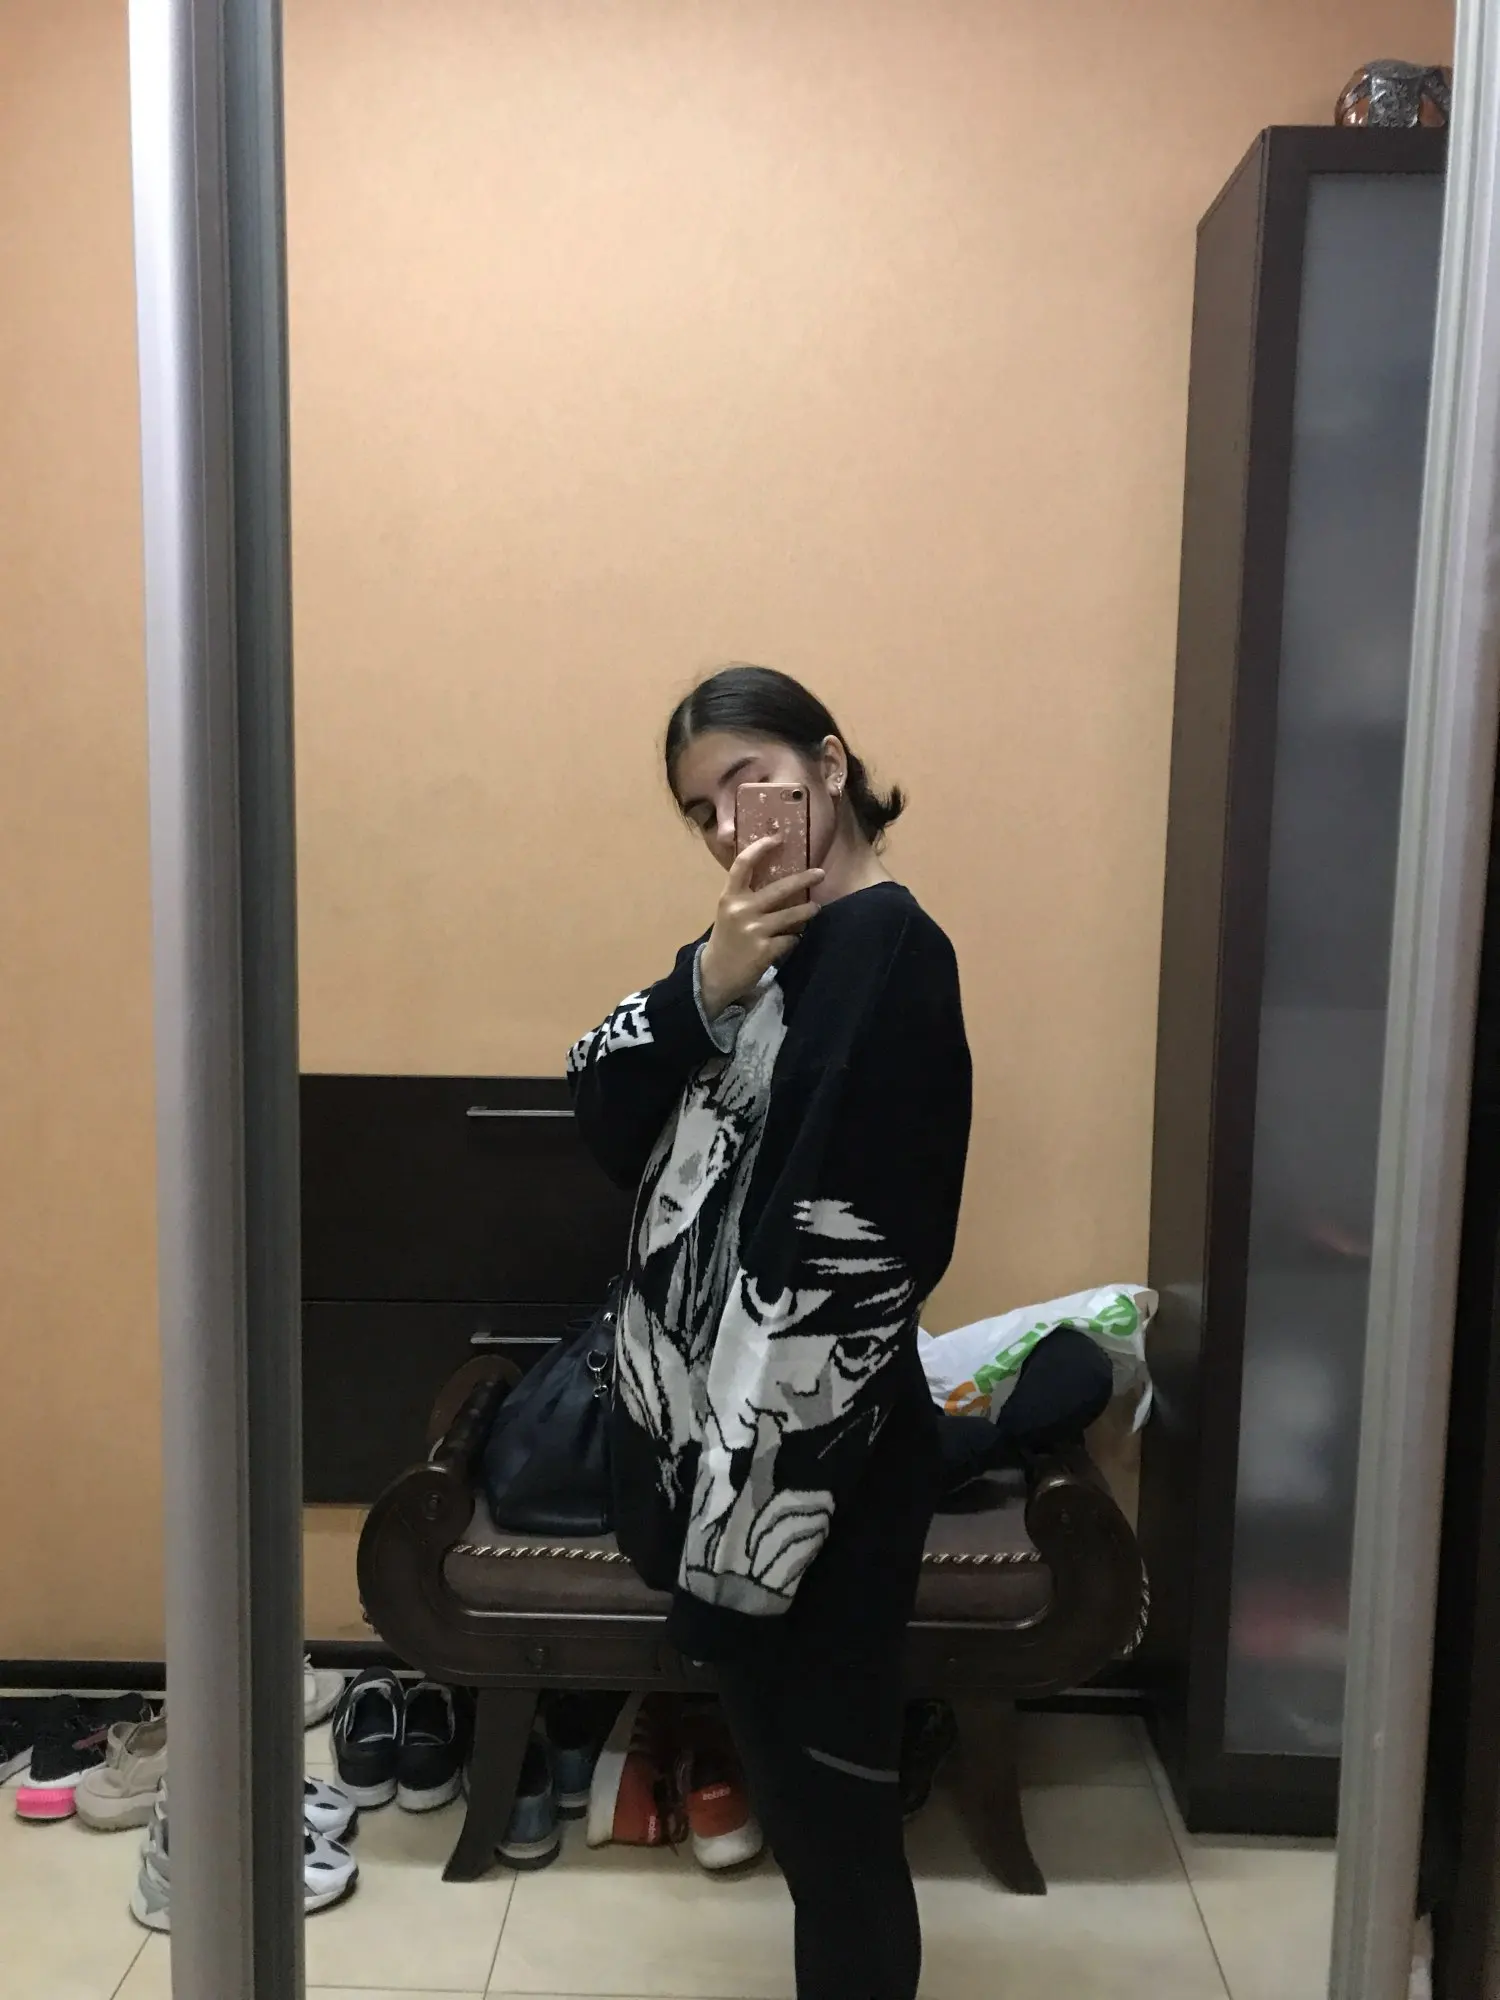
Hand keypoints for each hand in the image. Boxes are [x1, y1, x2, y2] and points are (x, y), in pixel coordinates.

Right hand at [698, 838, 824, 1019]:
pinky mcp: (765, 950)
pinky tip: (792, 939)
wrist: (715, 975)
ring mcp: (754, 931)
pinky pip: (790, 938)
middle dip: (804, 879)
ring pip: (792, 915)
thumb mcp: (729, 912)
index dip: (760, 847)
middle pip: (779, 888)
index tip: (778, 837)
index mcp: (729, 897)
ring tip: (816, 908)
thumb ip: (745, 895)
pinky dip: (794, 938)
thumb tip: (777, 877)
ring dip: (808, 910)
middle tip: (820, 873)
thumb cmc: (726, 939)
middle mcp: (741, 910)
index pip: (743, 864)